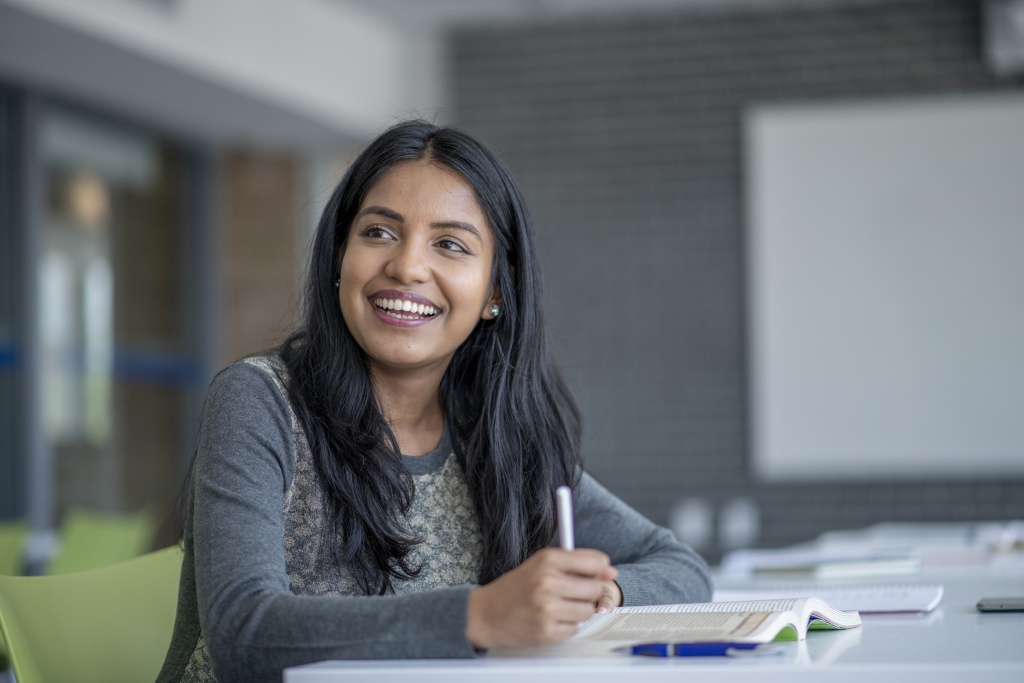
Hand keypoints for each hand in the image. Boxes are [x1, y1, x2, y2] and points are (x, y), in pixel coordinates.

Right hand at [466, 548, 617, 649]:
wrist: (485, 614)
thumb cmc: (515, 588)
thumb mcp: (541, 565)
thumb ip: (576, 564)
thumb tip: (611, 571)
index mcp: (548, 559)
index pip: (596, 562)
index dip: (600, 571)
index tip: (595, 576)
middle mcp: (548, 581)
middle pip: (595, 589)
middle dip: (587, 594)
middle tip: (568, 594)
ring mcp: (547, 608)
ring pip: (588, 611)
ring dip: (577, 611)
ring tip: (557, 607)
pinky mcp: (547, 631)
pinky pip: (575, 629)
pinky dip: (566, 626)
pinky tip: (550, 620)